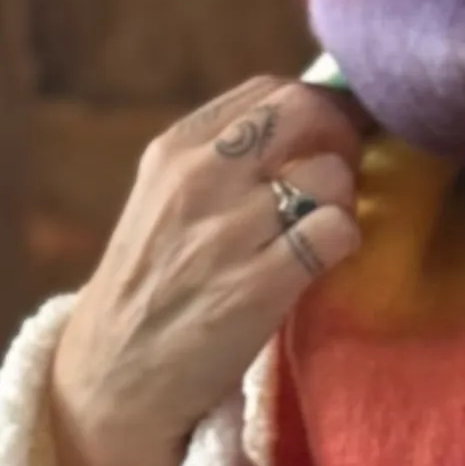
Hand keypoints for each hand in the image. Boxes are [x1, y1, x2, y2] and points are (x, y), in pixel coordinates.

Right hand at [49, 79, 364, 465]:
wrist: (115, 376)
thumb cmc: (155, 285)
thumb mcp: (167, 200)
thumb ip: (226, 156)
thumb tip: (316, 117)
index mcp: (176, 149)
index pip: (272, 89)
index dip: (320, 107)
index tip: (331, 137)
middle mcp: (200, 178)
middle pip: (308, 113)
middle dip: (344, 138)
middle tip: (345, 175)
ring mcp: (228, 231)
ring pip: (332, 176)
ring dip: (346, 202)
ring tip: (323, 232)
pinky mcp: (259, 285)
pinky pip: (339, 232)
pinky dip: (347, 244)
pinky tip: (326, 263)